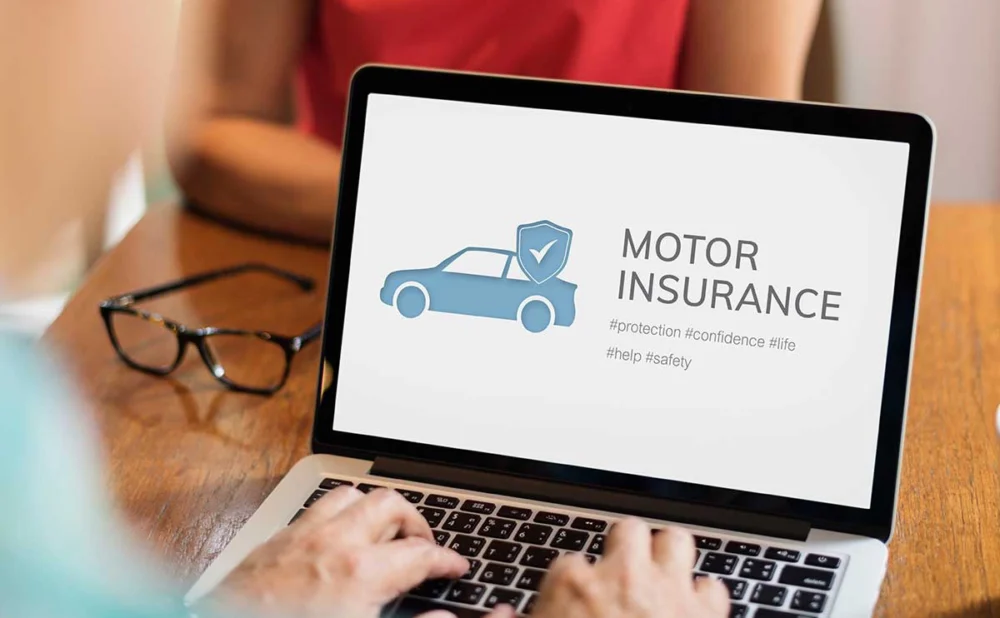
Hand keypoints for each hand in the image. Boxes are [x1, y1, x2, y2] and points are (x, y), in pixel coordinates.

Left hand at [202, 486, 467, 617]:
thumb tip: (442, 617)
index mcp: (361, 573)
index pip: (422, 553)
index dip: (448, 560)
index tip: (456, 567)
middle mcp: (333, 543)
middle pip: (391, 505)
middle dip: (416, 522)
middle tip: (424, 545)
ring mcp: (300, 537)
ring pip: (351, 495)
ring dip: (374, 509)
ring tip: (383, 530)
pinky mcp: (274, 541)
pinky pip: (315, 508)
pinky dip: (337, 514)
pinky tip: (337, 534)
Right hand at [490, 518, 728, 617]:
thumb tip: (500, 616)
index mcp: (573, 586)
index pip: (568, 564)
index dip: (573, 585)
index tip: (573, 604)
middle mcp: (621, 576)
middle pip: (626, 532)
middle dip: (626, 548)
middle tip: (622, 573)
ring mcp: (667, 590)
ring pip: (675, 541)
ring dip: (669, 557)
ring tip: (661, 575)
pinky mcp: (706, 612)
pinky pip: (712, 586)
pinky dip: (704, 597)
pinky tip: (694, 610)